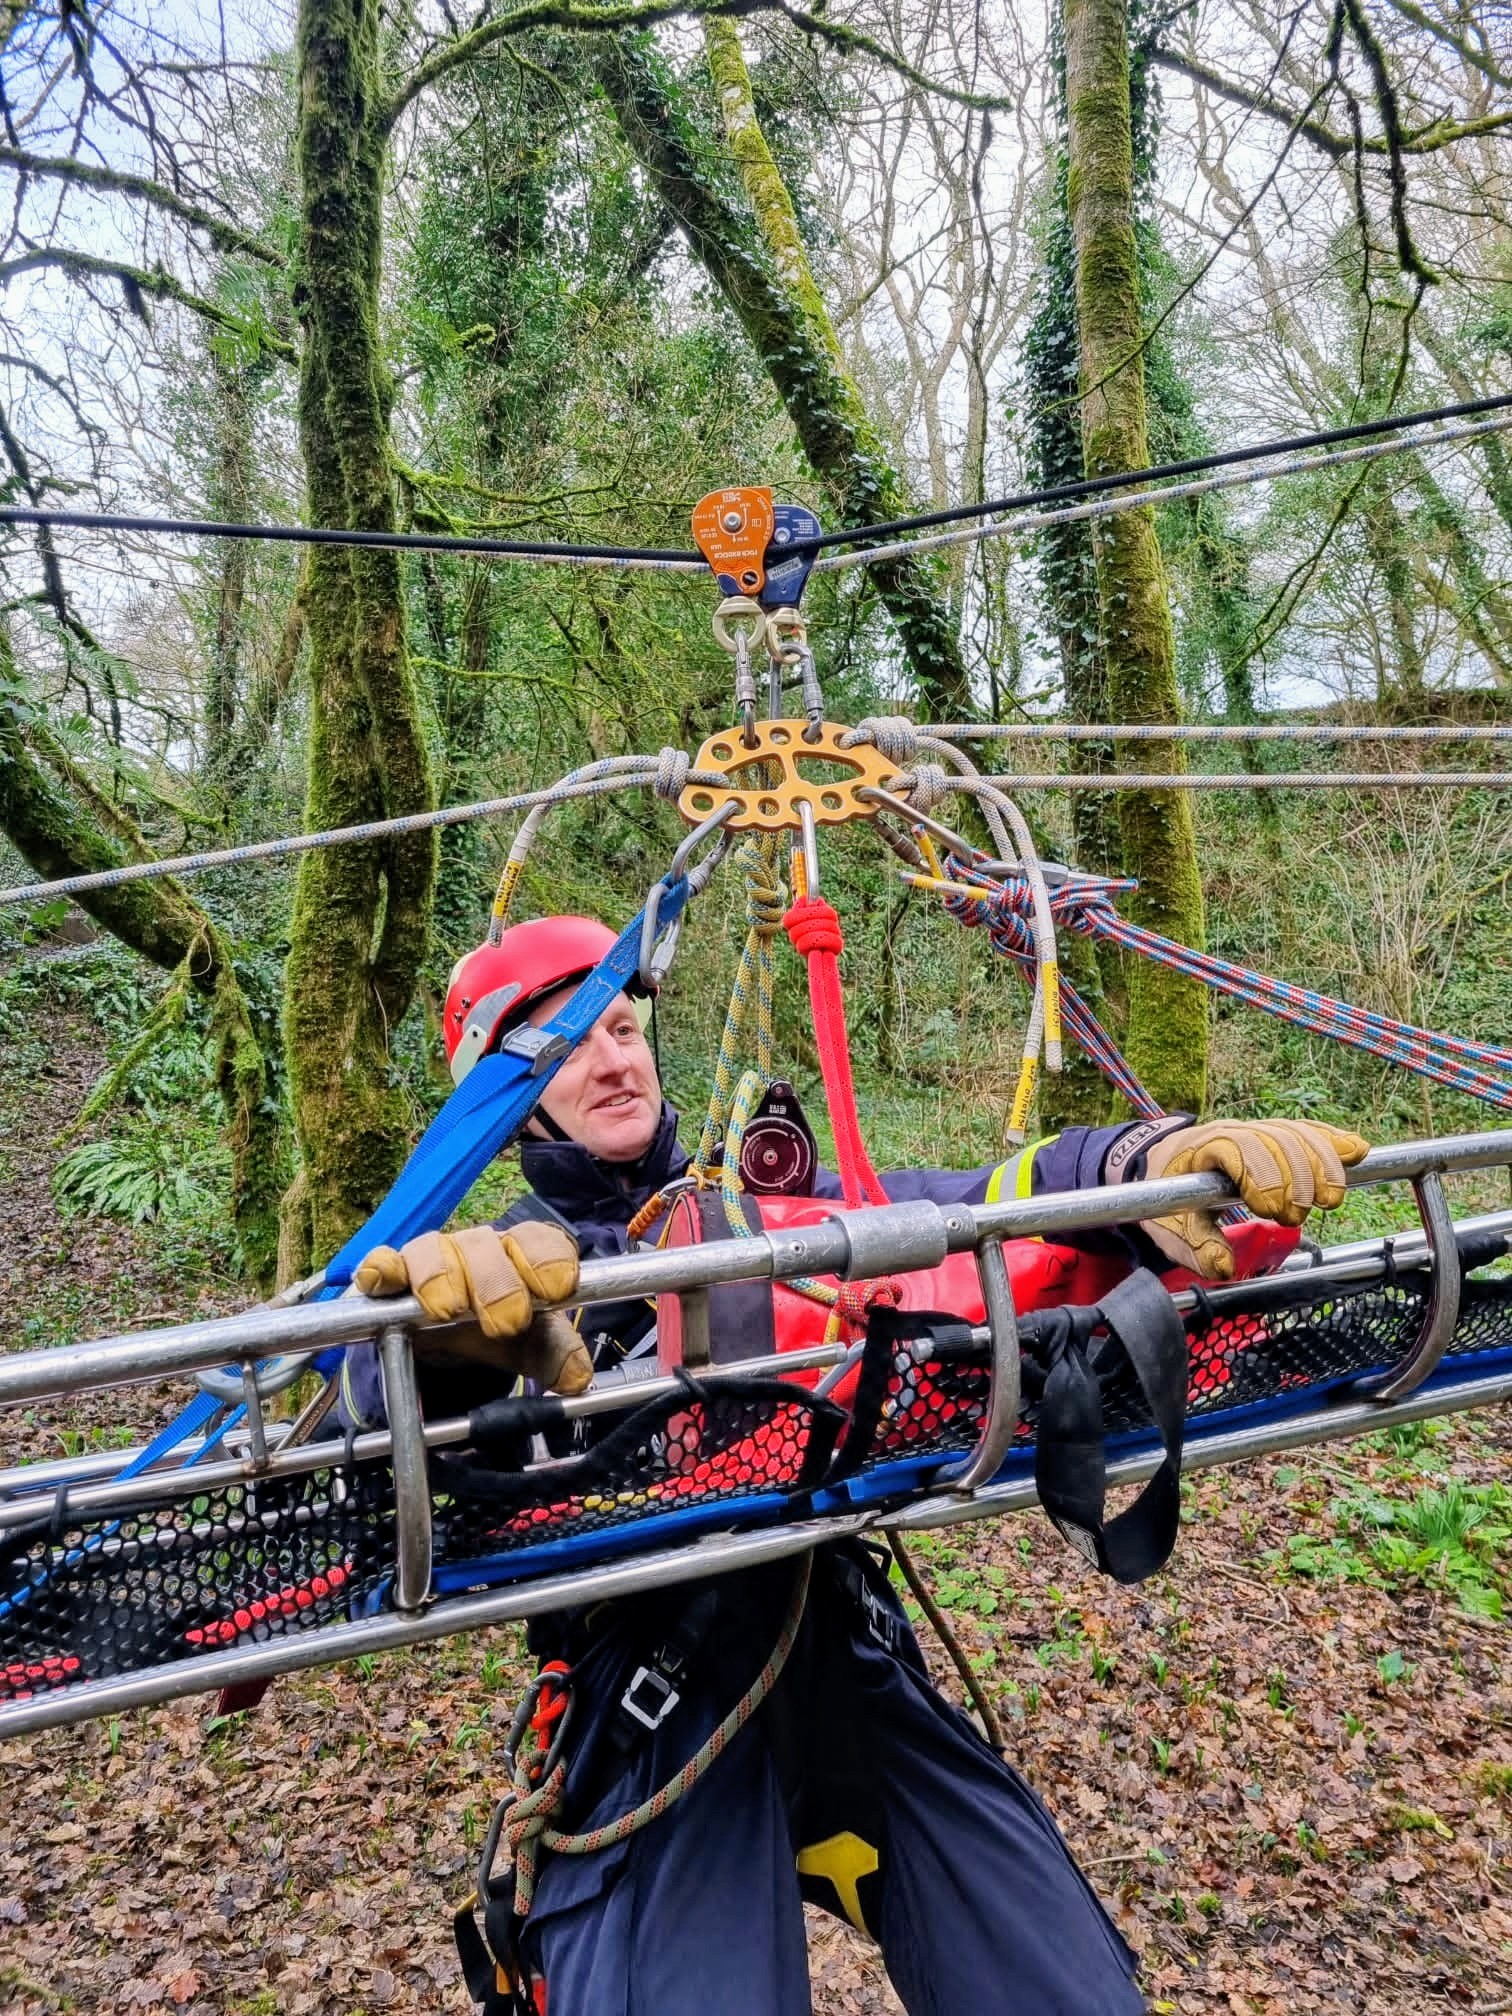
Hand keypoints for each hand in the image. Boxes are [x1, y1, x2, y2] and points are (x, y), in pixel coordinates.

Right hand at [354, 1222, 591, 1394]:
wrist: (449, 1338)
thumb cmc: (497, 1328)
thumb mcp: (531, 1345)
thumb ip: (556, 1355)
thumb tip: (577, 1379)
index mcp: (520, 1255)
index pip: (538, 1239)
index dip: (548, 1260)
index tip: (557, 1290)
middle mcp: (478, 1247)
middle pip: (486, 1245)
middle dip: (499, 1282)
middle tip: (506, 1322)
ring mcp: (433, 1256)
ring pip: (435, 1249)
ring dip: (442, 1277)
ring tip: (448, 1309)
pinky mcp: (391, 1271)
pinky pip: (383, 1261)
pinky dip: (382, 1268)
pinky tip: (384, 1281)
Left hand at [1143, 1118, 1368, 1278]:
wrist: (1166, 1168)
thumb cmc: (1170, 1199)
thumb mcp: (1173, 1229)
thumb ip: (1198, 1248)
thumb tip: (1224, 1268)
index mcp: (1203, 1150)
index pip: (1238, 1149)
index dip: (1262, 1176)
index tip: (1271, 1211)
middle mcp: (1233, 1132)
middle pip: (1274, 1140)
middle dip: (1294, 1179)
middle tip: (1296, 1217)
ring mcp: (1256, 1130)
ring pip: (1296, 1134)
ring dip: (1320, 1164)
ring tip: (1331, 1200)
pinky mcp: (1275, 1135)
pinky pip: (1307, 1131)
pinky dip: (1331, 1141)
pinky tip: (1357, 1151)